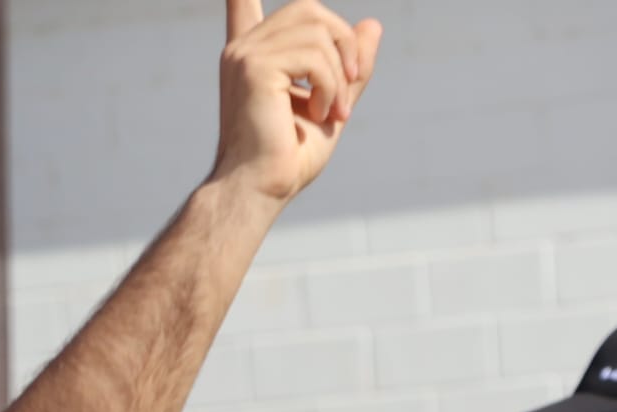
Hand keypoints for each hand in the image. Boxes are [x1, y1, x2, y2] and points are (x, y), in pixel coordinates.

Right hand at [212, 0, 382, 203]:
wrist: (261, 188)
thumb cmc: (289, 157)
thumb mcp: (333, 103)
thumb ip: (350, 67)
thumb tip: (373, 24)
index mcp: (254, 58)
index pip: (244, 5)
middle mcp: (243, 50)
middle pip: (310, 11)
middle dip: (343, 44)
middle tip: (351, 87)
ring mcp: (245, 56)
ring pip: (318, 31)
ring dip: (340, 73)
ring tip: (334, 112)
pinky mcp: (254, 68)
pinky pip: (315, 56)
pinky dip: (331, 86)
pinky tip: (322, 113)